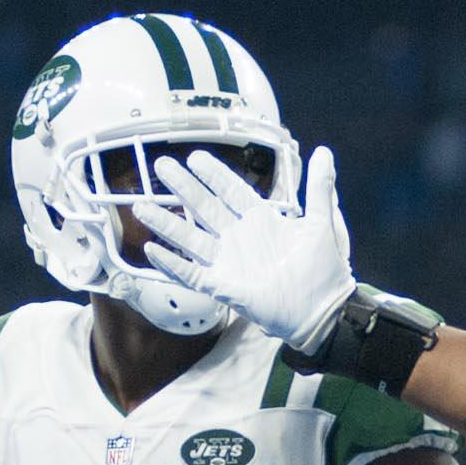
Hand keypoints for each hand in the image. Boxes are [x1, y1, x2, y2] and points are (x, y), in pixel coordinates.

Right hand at [134, 146, 356, 347]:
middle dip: (183, 188)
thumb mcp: (321, 225)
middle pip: (205, 207)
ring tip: (141, 207)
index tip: (195, 157)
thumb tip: (324, 153)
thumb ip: (319, 189)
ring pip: (191, 238)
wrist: (323, 312)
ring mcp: (229, 262)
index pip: (232, 190)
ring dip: (167, 223)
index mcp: (261, 221)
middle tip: (161, 166)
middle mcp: (240, 238)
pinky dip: (172, 264)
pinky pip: (191, 274)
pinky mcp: (223, 287)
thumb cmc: (323, 271)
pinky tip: (153, 250)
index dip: (214, 174)